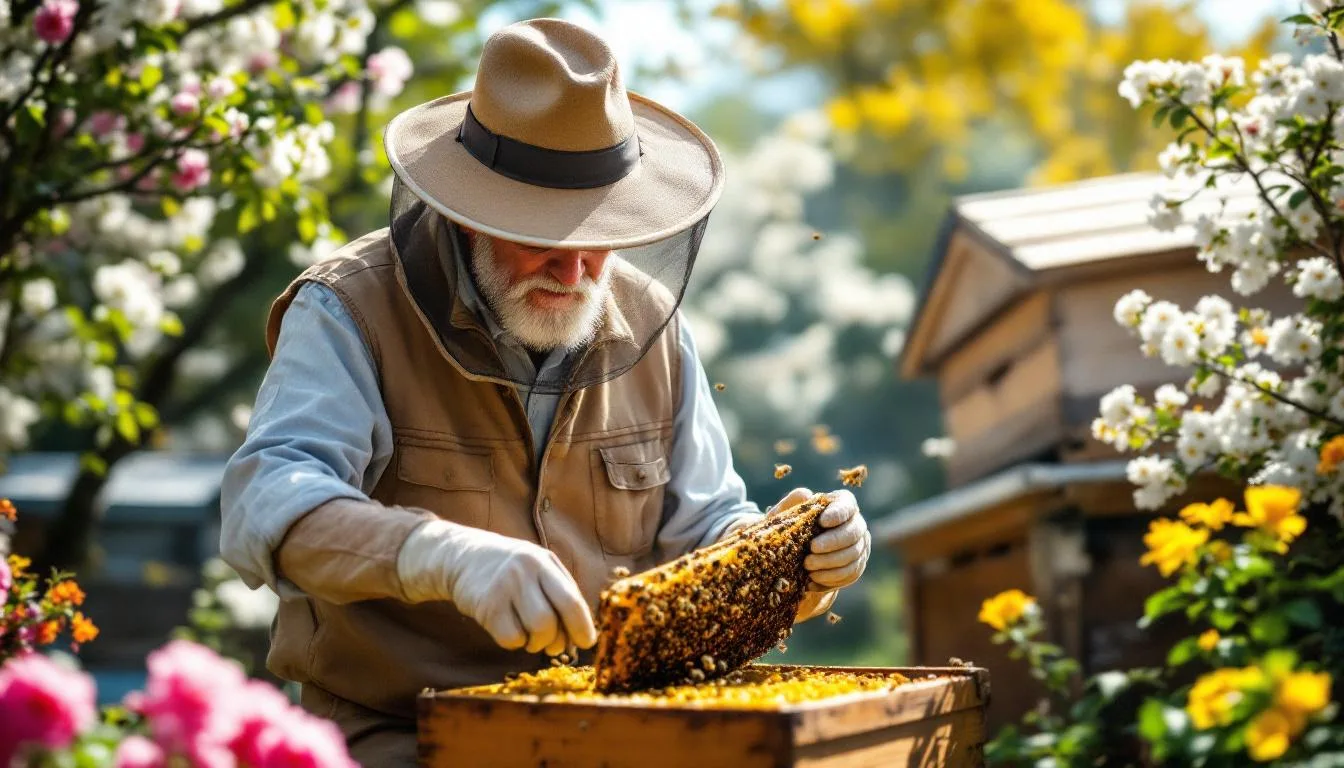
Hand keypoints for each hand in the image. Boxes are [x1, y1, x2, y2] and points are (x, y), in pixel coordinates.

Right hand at [396, 519, 596, 654]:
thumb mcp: (538, 567)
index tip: (587, 642)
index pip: (571, 599)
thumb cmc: (511, 569)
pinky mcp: (485, 605)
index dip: (582, 626)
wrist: (461, 557)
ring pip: (534, 631)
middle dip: (557, 641)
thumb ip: (560, 592)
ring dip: (536, 643)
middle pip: (552, 620)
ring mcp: (503, 587)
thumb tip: (581, 632)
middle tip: (554, 646)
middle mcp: (525, 572)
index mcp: (544, 562)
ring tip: (530, 636)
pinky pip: (510, 638)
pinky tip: (510, 629)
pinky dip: (515, 642)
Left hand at [768, 487, 869, 590]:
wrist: (792, 550)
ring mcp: (860, 545)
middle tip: (811, 550)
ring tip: (808, 568)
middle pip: (854, 533)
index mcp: (841, 504)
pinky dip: (832, 579)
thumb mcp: (785, 513)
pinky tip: (813, 580)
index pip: (847, 505)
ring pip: (854, 556)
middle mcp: (856, 523)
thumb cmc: (790, 525)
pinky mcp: (857, 565)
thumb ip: (793, 502)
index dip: (838, 513)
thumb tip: (806, 495)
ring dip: (831, 564)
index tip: (822, 522)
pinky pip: (851, 574)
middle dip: (833, 543)